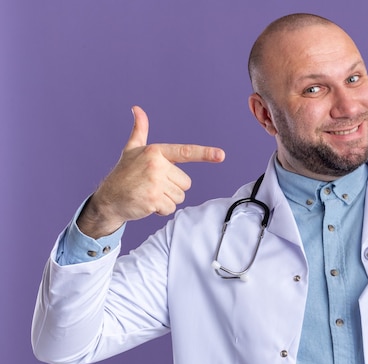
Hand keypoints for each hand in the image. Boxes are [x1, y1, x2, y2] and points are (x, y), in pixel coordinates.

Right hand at [77, 106, 225, 238]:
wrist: (108, 198)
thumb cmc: (124, 173)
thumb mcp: (131, 150)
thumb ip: (140, 130)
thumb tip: (137, 109)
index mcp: (155, 152)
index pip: (184, 152)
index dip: (205, 153)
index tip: (221, 155)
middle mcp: (156, 165)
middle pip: (186, 183)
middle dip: (173, 188)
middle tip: (153, 185)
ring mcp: (155, 183)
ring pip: (180, 197)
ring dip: (167, 200)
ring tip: (149, 193)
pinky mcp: (153, 200)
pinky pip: (170, 208)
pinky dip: (161, 210)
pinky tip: (147, 203)